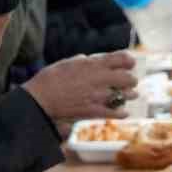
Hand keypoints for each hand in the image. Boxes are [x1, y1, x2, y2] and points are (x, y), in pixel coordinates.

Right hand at [21, 51, 137, 123]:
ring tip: (130, 96)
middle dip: (131, 80)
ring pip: (126, 95)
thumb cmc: (51, 78)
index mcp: (93, 64)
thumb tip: (92, 60)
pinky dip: (122, 112)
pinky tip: (123, 112)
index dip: (129, 61)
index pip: (122, 58)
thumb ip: (85, 62)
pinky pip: (117, 113)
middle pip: (129, 78)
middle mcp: (100, 78)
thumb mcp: (68, 63)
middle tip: (130, 82)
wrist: (40, 99)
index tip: (130, 64)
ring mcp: (99, 96)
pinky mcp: (95, 111)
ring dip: (129, 95)